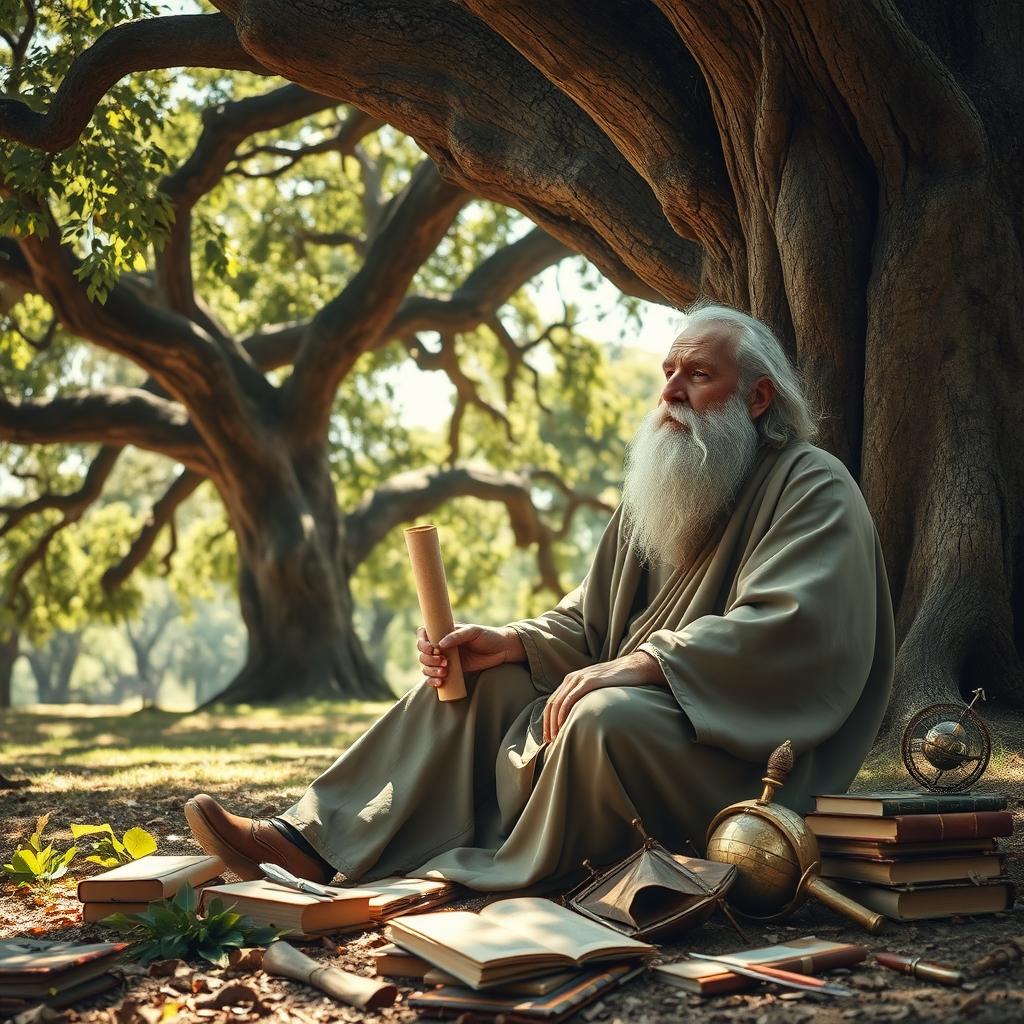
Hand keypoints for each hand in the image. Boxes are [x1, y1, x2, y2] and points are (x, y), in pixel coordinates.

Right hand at [416, 623, 524, 686]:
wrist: (501, 650)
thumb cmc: (487, 636)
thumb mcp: (473, 631)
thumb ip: (457, 636)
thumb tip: (440, 644)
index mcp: (444, 632)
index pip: (423, 635)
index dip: (422, 643)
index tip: (432, 649)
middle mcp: (441, 646)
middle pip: (422, 654)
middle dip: (429, 660)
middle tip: (444, 661)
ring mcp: (445, 660)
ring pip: (426, 667)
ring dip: (430, 671)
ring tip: (445, 672)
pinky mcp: (451, 672)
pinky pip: (434, 678)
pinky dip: (432, 681)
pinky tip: (439, 683)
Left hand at [543, 651, 663, 741]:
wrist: (634, 667)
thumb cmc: (618, 682)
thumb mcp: (597, 689)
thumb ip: (586, 698)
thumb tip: (580, 718)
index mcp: (571, 680)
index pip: (552, 702)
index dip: (547, 720)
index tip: (548, 737)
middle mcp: (572, 678)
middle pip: (552, 704)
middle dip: (548, 724)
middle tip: (549, 741)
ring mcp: (579, 679)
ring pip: (558, 703)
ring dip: (554, 722)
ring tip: (555, 737)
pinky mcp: (589, 681)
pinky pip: (570, 698)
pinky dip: (563, 713)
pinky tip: (563, 724)